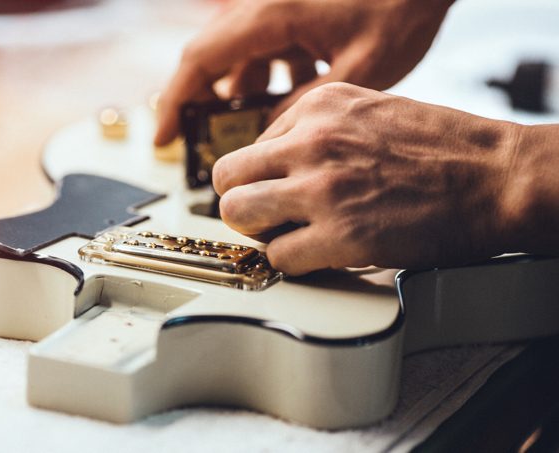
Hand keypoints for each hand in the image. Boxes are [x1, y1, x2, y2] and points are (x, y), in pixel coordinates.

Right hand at [155, 0, 454, 145]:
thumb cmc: (402, 7)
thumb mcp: (357, 69)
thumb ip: (307, 107)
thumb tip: (269, 138)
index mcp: (271, 16)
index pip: (202, 60)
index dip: (176, 102)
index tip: (165, 137)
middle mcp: (265, 8)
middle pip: (212, 58)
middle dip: (202, 103)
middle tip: (201, 142)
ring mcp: (277, 9)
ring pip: (240, 57)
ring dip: (243, 93)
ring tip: (260, 127)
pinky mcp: (294, 13)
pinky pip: (266, 49)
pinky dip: (271, 77)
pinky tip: (299, 92)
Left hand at [213, 83, 523, 273]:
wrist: (496, 178)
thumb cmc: (442, 148)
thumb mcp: (369, 111)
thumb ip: (317, 131)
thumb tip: (277, 163)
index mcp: (319, 107)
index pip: (251, 146)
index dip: (262, 176)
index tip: (275, 192)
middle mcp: (312, 141)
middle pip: (228, 178)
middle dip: (243, 202)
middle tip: (265, 217)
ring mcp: (322, 187)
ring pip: (238, 214)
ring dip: (258, 232)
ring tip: (286, 237)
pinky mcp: (339, 235)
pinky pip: (277, 255)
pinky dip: (290, 262)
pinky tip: (317, 256)